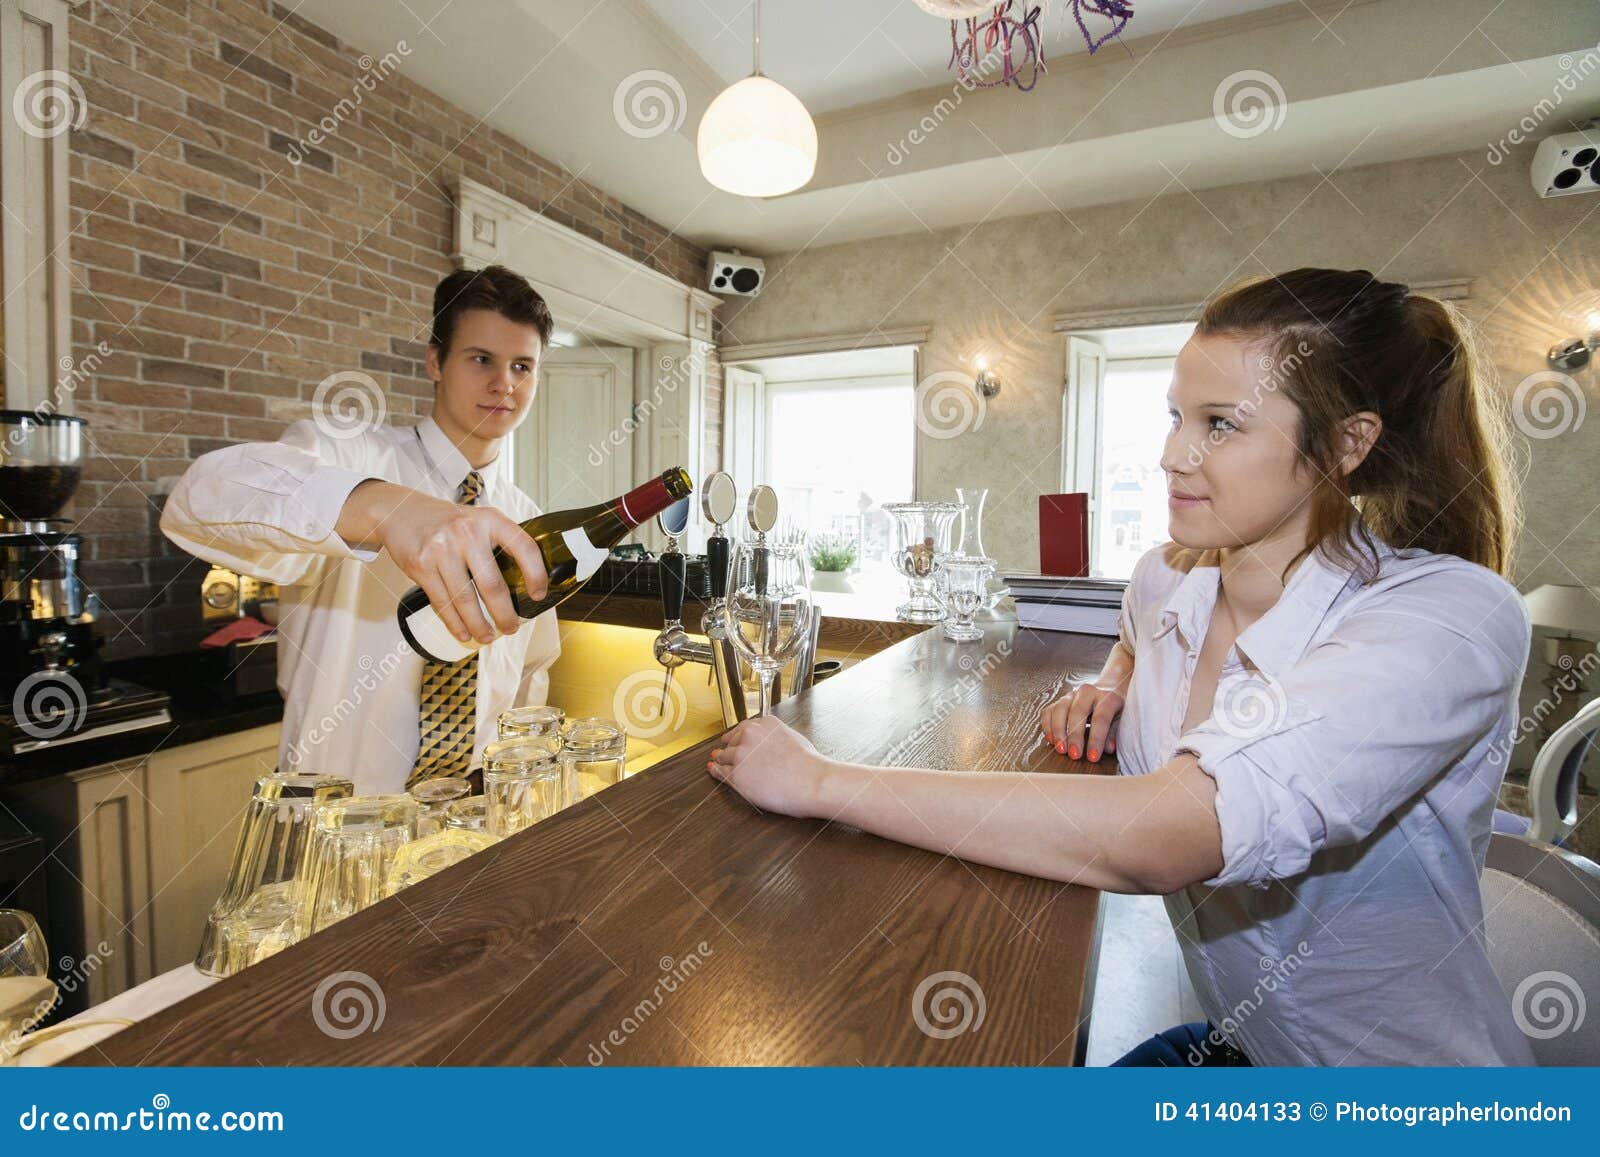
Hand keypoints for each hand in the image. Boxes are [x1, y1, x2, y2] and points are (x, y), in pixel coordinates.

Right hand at [348, 481, 548, 644]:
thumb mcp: (479, 519)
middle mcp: (467, 532)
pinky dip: (455, 623)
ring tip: (488, 636)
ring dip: (479, 625)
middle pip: (492, 585)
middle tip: (511, 628)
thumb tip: (525, 580)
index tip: (539, 594)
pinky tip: (464, 632)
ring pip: (466, 600)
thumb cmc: (448, 521)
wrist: (401, 511)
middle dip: (505, 614)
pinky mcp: (421, 565)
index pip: (523, 547)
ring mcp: (441, 549)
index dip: (536, 574)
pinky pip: (442, 602)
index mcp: (490, 520)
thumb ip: (500, 541)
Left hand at [707, 715, 831, 817]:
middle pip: (731, 740)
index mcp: (765, 723)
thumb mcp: (793, 737)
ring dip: (720, 759)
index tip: (732, 739)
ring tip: (716, 761)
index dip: (737, 735)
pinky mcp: (736, 775)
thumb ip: (775, 735)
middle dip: (729, 747)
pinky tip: (713, 771)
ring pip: (723, 756)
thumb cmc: (809, 764)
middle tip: (723, 752)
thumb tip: (768, 743)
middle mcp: (749, 735)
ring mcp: (741, 755)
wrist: (810, 782)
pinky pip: (721, 772)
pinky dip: (716, 771)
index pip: (744, 727)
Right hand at [1040, 680, 1124, 761]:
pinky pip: (1049, 711)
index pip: (1101, 718)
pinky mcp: (1060, 700)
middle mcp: (1088, 692)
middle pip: (1077, 713)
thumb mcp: (1122, 719)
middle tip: (1074, 755)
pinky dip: (1048, 726)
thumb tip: (1108, 748)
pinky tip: (1051, 740)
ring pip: (1060, 709)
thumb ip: (1114, 733)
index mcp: (1108, 696)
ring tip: (1061, 750)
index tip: (1092, 757)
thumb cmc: (1116, 709)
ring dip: (1058, 731)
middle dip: (1074, 736)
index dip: (1096, 739)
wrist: (1109, 689)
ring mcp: (1072, 694)